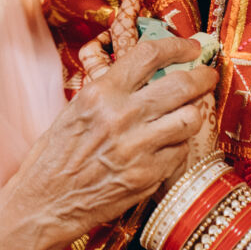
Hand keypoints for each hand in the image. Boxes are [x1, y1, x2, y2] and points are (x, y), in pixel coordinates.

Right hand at [20, 28, 214, 239]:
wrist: (43, 204)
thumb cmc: (54, 157)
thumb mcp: (75, 111)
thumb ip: (111, 91)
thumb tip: (148, 73)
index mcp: (100, 93)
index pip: (150, 54)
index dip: (178, 46)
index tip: (191, 49)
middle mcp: (121, 116)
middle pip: (181, 85)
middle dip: (202, 77)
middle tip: (207, 77)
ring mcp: (137, 148)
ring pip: (189, 119)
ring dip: (192, 114)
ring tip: (187, 114)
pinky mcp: (147, 176)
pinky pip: (179, 152)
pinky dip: (177, 147)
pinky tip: (165, 148)